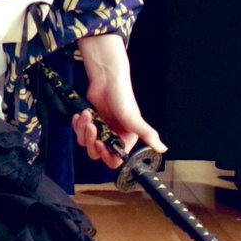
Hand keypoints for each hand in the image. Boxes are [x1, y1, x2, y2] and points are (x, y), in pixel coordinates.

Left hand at [73, 34, 166, 168]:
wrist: (107, 80)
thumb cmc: (122, 98)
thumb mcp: (134, 119)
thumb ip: (148, 135)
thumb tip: (163, 148)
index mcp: (125, 140)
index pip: (114, 160)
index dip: (105, 155)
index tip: (99, 143)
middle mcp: (113, 137)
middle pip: (96, 153)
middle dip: (90, 140)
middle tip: (92, 126)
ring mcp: (100, 130)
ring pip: (85, 142)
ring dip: (83, 129)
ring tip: (87, 115)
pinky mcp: (90, 123)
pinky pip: (79, 132)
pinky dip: (77, 124)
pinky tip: (81, 115)